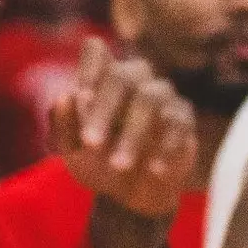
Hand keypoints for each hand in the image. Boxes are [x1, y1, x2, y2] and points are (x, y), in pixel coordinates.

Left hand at [49, 39, 197, 222]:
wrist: (129, 196)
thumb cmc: (97, 164)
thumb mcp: (73, 153)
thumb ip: (65, 126)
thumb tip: (64, 97)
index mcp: (100, 82)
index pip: (95, 51)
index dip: (89, 67)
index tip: (81, 97)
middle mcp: (133, 80)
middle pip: (121, 76)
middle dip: (103, 109)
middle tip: (90, 144)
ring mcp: (161, 97)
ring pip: (150, 98)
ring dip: (132, 134)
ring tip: (118, 166)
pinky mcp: (183, 120)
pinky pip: (178, 123)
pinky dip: (165, 148)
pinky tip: (153, 170)